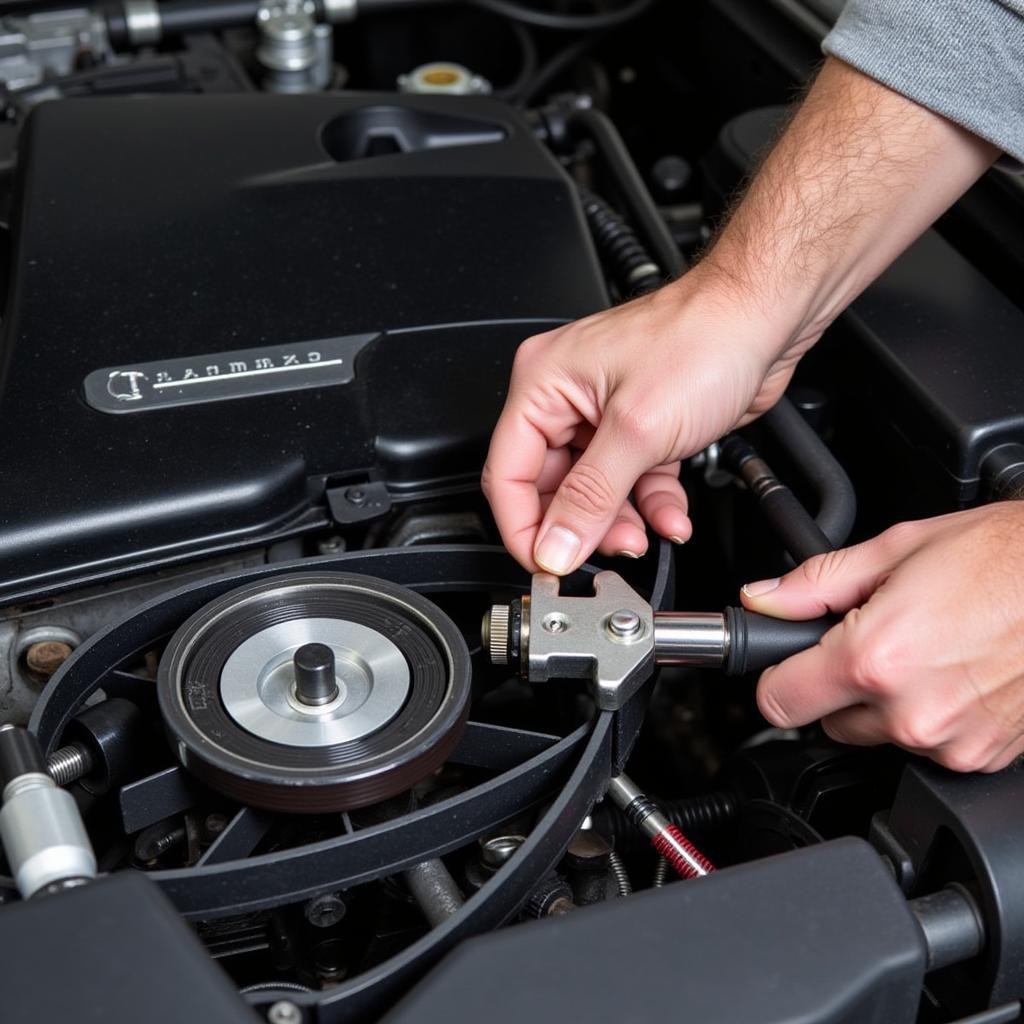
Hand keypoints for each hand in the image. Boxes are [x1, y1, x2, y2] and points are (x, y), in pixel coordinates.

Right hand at [482, 267, 809, 572]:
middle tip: (609, 549)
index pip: (507, 473)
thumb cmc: (704, 337)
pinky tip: (672, 516)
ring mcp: (604, 413)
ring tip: (647, 535)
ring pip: (594, 491)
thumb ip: (590, 497)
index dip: (523, 527)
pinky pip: (632, 482)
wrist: (765, 317)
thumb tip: (554, 546)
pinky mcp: (641, 428)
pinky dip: (652, 504)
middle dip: (582, 525)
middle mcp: (567, 398)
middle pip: (551, 487)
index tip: (546, 564)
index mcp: (542, 383)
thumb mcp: (637, 430)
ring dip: (622, 521)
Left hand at [742, 503, 1023, 772]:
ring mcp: (950, 740)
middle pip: (828, 721)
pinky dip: (930, 714)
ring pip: (879, 735)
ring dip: (887, 702)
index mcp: (875, 659)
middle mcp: (910, 711)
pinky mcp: (981, 757)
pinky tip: (954, 672)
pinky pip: (928, 745)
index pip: (778, 702)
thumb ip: (814, 583)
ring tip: (926, 649)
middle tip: (876, 639)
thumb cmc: (1000, 559)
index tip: (786, 663)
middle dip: (838, 685)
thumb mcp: (894, 550)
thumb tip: (764, 598)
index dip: (777, 676)